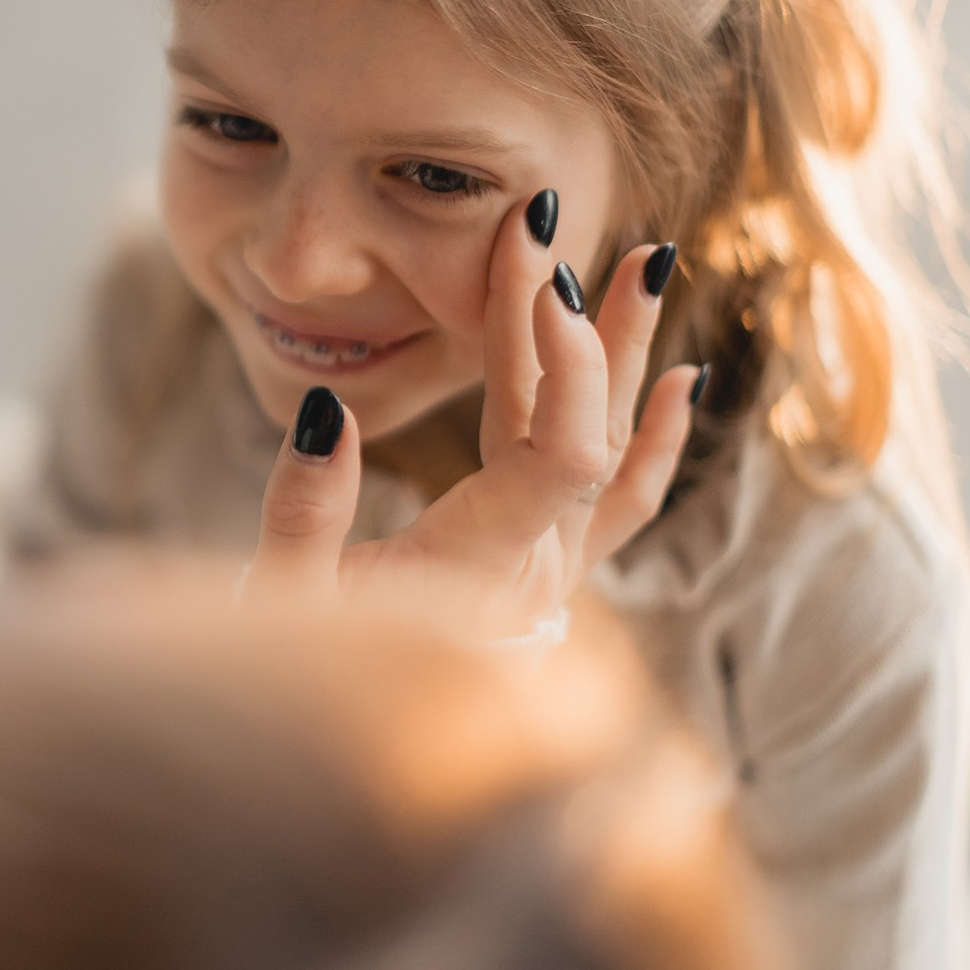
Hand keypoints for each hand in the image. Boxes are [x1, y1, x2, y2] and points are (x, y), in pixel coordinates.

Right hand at [241, 196, 705, 642]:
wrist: (346, 751)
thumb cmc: (302, 684)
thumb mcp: (286, 601)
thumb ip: (304, 510)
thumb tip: (329, 408)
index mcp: (477, 573)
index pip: (561, 456)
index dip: (564, 362)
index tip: (540, 276)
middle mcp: (537, 575)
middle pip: (587, 431)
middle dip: (573, 316)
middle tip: (556, 218)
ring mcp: (553, 576)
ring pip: (611, 451)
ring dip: (625, 354)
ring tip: (651, 263)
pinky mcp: (547, 572)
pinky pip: (623, 501)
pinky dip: (656, 440)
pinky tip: (683, 382)